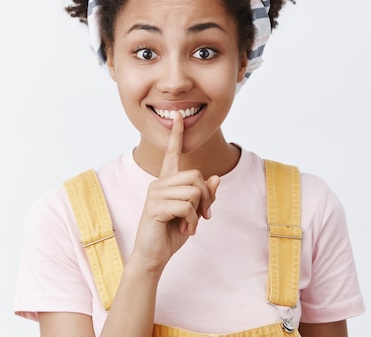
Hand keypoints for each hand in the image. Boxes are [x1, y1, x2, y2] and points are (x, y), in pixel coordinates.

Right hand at [131, 111, 218, 271]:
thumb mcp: (194, 213)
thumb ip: (204, 196)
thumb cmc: (173, 232)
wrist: (155, 256)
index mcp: (168, 181)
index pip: (173, 153)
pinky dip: (192, 221)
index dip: (177, 135)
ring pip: (193, 191)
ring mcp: (155, 194)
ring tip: (190, 225)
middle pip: (196, 176)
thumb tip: (215, 178)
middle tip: (203, 216)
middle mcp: (160, 183)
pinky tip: (185, 230)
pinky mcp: (155, 207)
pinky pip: (186, 206)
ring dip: (198, 213)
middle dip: (206, 198)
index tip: (178, 116)